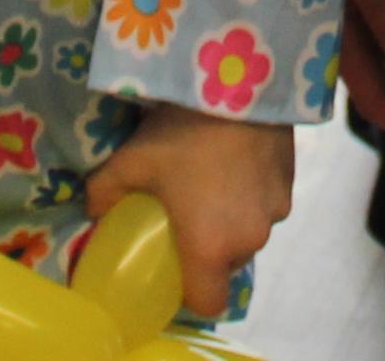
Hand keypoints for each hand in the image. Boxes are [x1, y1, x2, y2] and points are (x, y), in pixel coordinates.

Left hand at [85, 106, 297, 320]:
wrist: (238, 82)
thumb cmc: (180, 133)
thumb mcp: (130, 161)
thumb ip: (104, 193)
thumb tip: (93, 211)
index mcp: (209, 248)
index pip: (208, 302)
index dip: (191, 294)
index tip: (176, 272)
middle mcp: (248, 239)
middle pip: (229, 264)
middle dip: (212, 250)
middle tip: (189, 218)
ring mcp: (275, 210)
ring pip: (251, 232)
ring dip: (236, 221)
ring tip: (215, 185)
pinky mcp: (291, 181)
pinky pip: (269, 202)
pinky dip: (254, 194)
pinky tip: (236, 164)